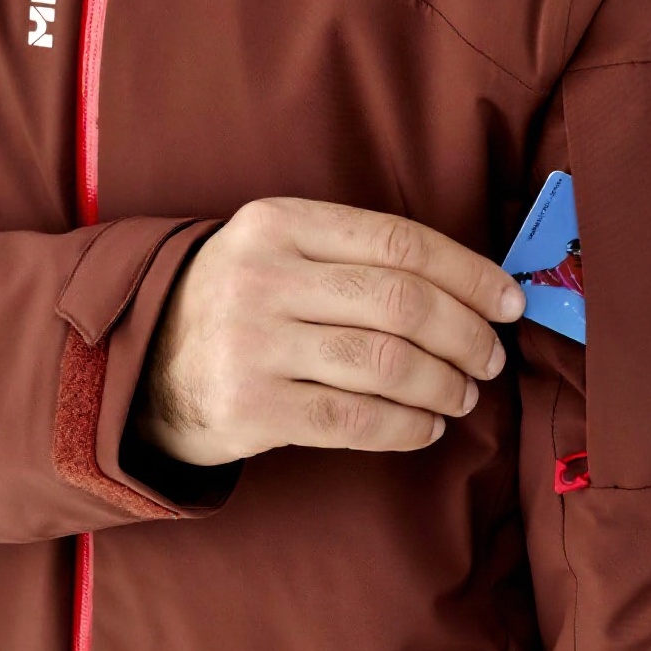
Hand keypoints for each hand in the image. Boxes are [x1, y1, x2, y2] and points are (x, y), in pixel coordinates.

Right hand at [129, 197, 526, 465]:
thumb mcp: (283, 251)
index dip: (468, 273)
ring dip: (443, 384)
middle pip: (401, 303)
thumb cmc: (242, 300)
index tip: (508, 300)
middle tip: (491, 357)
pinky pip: (353, 419)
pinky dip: (406, 427)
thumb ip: (359, 257)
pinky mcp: (249, 407)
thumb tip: (472, 290)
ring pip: (385, 362)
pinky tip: (427, 427)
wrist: (142, 358)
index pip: (400, 242)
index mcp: (282, 223)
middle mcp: (264, 275)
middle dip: (465, 334)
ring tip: (464, 395)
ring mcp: (252, 342)